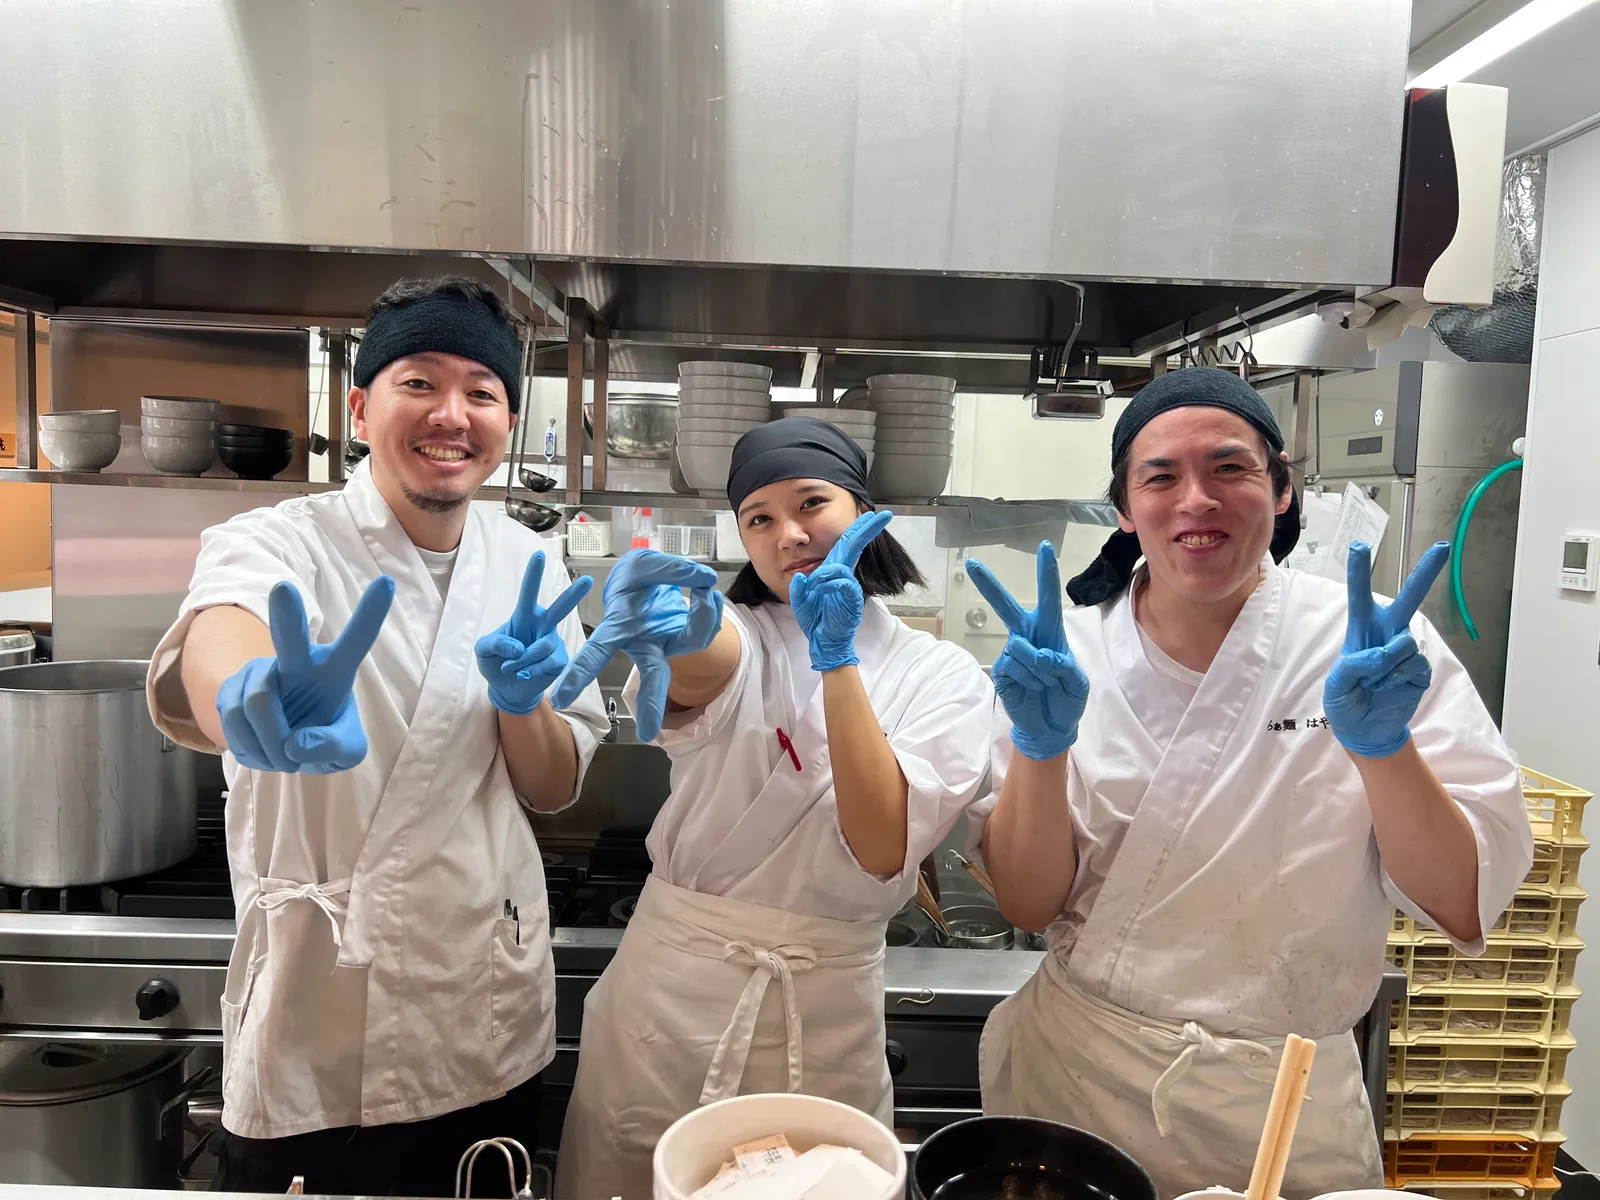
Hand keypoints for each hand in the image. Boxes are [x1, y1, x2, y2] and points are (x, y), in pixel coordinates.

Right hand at [216, 575, 394, 773]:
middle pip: (291, 638)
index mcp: (335, 669)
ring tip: (283, 754)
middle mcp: (297, 662)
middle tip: (284, 589)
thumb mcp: (345, 752)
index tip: (386, 583)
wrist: (282, 746)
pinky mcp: (230, 688)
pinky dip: (251, 748)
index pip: (357, 640)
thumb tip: (297, 744)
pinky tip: (260, 749)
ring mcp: (260, 671)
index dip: (371, 614)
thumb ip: (333, 749)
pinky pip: (234, 720)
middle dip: (287, 614)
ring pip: (258, 703)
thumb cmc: (323, 736)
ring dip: (271, 744)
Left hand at [475, 551, 592, 713]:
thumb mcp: (483, 650)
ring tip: (511, 668)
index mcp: (524, 616)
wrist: (507, 689)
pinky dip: (533, 670)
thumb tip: (517, 646)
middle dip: (574, 595)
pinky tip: (526, 673)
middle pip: (559, 608)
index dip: (533, 575)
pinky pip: (549, 663)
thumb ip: (494, 643)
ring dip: (523, 660)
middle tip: (588, 580)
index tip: (540, 555)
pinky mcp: (559, 661)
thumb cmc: (496, 663)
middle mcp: (543, 626)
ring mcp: (553, 643)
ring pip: (544, 645)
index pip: (528, 593)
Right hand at [549, 549, 723, 740]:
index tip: (563, 699)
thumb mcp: (644, 565)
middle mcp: (645, 643)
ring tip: (705, 584)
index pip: (598, 651)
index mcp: (620, 627)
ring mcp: (671, 643)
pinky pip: (708, 626)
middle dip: (650, 702)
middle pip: (651, 675)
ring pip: (693, 641)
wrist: (652, 583)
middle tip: (647, 733)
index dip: (580, 673)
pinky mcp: (691, 637)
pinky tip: (708, 591)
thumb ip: (671, 570)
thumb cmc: (636, 579)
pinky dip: (712, 606)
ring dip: (704, 612)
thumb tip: (705, 581)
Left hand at [789, 511, 892, 672]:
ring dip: (824, 573)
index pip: (846, 545)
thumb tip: (801, 577)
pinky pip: (843, 582)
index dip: (858, 529)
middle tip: (881, 515)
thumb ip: (799, 588)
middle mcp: (843, 575)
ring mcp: (849, 586)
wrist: (823, 641)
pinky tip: (821, 590)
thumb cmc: (815, 619)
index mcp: (833, 571)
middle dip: (866, 529)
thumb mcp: (801, 601)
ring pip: (839, 566)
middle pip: (855, 546)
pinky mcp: (852, 598)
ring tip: (814, 589)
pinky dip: (830, 583)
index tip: (871, 515)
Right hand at [966, 542, 1088, 760]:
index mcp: (1050, 632)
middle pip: (1007, 607)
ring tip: (1045, 684)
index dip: (1046, 574)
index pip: (1049, 599)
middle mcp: (1027, 637)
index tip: (1046, 548)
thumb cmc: (1067, 699)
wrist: (1051, 727)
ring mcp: (1011, 653)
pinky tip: (1031, 689)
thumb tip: (1040, 655)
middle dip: (989, 585)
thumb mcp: (1077, 683)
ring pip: (1021, 647)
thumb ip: (1064, 666)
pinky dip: (1028, 679)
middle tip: (972, 564)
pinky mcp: (1001, 671)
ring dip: (1039, 670)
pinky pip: (1013, 666)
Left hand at [1324, 540, 1449, 758]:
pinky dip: (1398, 679)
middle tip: (1442, 547)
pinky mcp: (1421, 668)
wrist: (1368, 730)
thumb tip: (1384, 652)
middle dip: (1426, 573)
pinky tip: (1390, 688)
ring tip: (1374, 683)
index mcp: (1361, 630)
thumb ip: (1354, 666)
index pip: (1359, 596)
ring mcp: (1406, 650)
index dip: (1359, 572)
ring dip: (1386, 667)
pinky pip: (1414, 664)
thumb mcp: (1336, 687)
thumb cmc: (1346, 702)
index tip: (1359, 546)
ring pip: (1404, 642)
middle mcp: (1387, 633)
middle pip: (1407, 598)